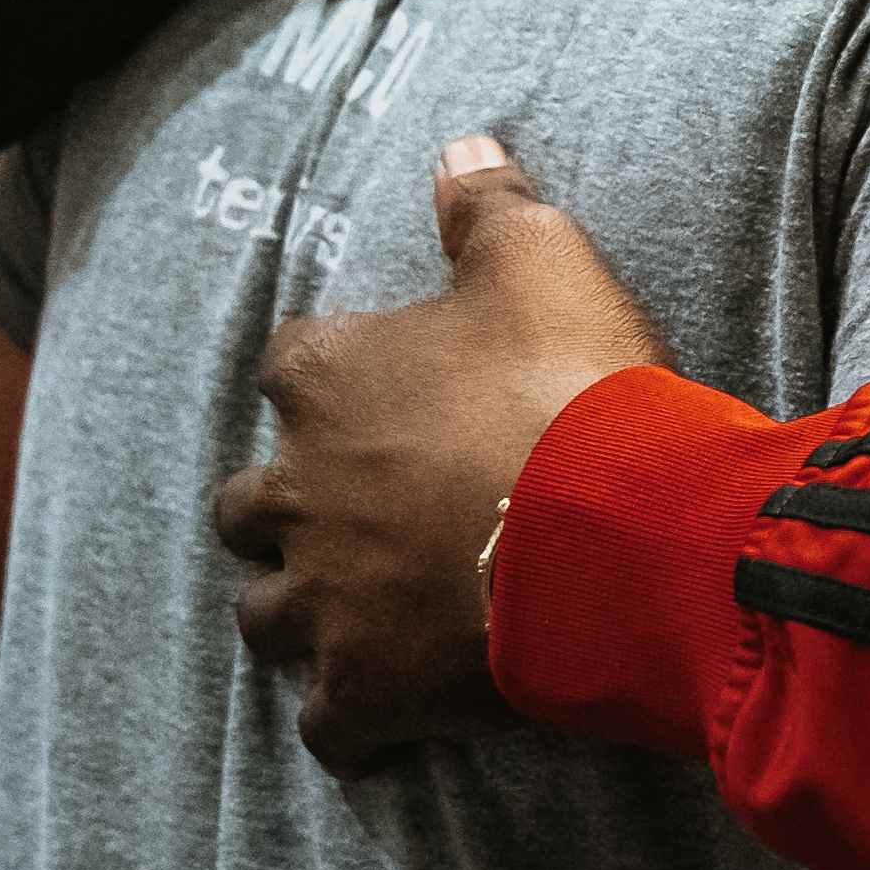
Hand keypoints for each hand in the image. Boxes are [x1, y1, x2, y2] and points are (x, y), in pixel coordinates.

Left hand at [211, 135, 665, 774]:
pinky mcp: (364, 689)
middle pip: (247, 504)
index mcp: (326, 376)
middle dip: (286, 509)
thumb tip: (458, 146)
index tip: (382, 394)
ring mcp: (323, 597)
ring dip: (301, 613)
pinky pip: (327, 724)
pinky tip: (388, 718)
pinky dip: (351, 721)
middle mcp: (298, 488)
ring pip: (266, 614)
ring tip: (358, 615)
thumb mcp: (544, 258)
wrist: (622, 533)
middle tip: (358, 512)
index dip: (334, 379)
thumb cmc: (575, 385)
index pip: (291, 366)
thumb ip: (488, 203)